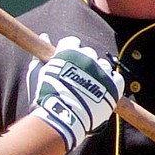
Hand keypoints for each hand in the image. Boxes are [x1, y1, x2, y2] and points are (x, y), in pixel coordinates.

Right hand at [26, 35, 124, 150]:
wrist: (60, 118)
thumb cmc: (44, 96)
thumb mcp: (36, 72)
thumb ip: (41, 54)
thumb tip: (44, 36)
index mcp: (70, 51)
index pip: (73, 43)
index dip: (70, 53)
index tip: (67, 63)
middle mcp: (88, 57)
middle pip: (89, 54)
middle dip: (84, 63)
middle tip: (77, 79)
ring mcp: (101, 71)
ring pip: (104, 65)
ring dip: (98, 73)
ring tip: (90, 88)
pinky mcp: (113, 86)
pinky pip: (118, 78)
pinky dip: (112, 83)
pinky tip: (104, 90)